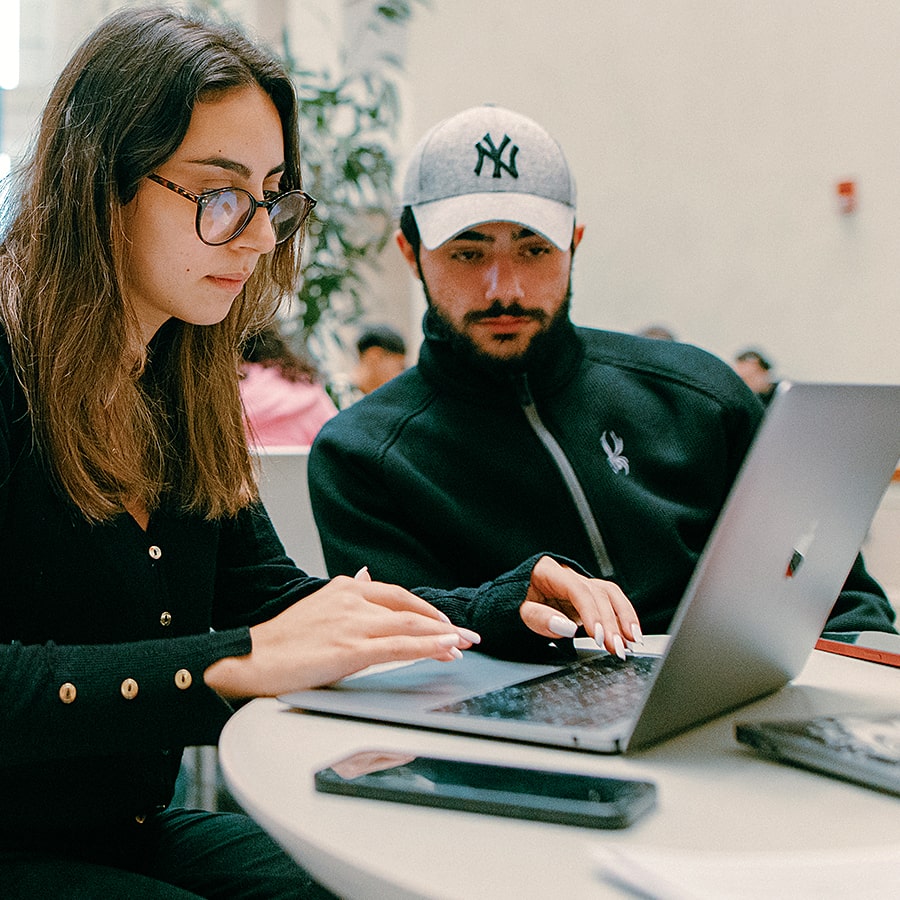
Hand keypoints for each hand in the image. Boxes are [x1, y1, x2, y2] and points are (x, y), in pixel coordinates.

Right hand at [205, 576, 480, 698]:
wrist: (249, 659)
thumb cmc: (282, 640)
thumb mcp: (319, 605)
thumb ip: (349, 593)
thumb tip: (366, 575)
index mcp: (345, 588)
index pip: (397, 596)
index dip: (426, 610)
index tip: (445, 623)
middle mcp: (352, 600)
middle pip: (410, 609)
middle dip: (443, 623)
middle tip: (468, 635)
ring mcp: (352, 623)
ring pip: (410, 626)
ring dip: (443, 636)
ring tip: (464, 644)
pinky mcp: (350, 649)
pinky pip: (399, 647)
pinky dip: (428, 647)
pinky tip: (445, 650)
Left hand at [519, 556, 641, 659]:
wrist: (512, 597)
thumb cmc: (514, 602)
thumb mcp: (518, 612)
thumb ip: (539, 618)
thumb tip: (566, 627)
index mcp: (548, 571)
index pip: (577, 589)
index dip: (591, 612)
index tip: (598, 635)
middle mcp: (569, 574)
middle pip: (597, 594)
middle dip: (611, 623)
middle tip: (617, 648)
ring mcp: (581, 584)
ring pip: (610, 595)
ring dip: (624, 619)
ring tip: (632, 641)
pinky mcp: (589, 597)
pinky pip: (611, 602)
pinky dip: (623, 618)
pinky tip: (631, 635)